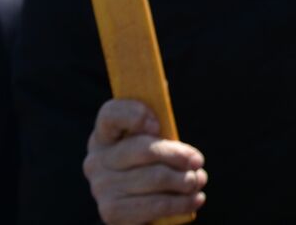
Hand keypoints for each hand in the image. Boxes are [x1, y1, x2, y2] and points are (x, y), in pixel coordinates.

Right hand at [82, 99, 206, 224]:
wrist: (138, 211)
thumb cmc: (150, 166)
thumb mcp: (152, 140)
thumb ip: (156, 117)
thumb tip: (162, 84)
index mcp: (104, 136)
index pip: (111, 114)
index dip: (136, 115)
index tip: (159, 125)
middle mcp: (96, 161)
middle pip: (143, 149)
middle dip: (178, 155)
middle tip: (198, 161)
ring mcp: (101, 188)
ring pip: (154, 178)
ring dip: (186, 180)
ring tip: (199, 180)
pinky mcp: (112, 213)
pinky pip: (155, 205)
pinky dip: (181, 202)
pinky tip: (195, 199)